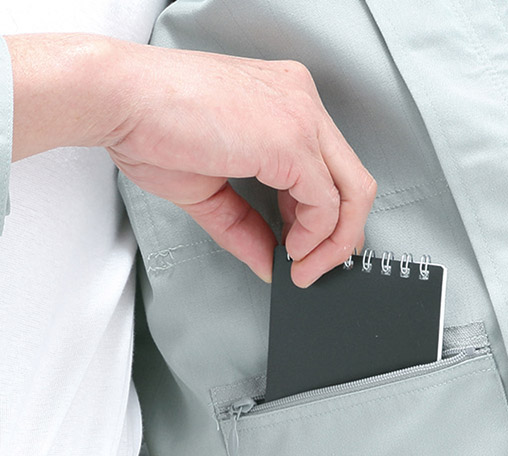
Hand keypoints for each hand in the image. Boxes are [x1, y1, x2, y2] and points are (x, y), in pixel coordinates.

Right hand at [6, 33, 376, 286]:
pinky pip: (326, 203)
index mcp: (287, 102)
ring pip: (354, 193)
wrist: (115, 98)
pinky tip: (292, 250)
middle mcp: (302, 102)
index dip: (328, 218)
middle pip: (355, 181)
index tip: (310, 249)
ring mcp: (301, 118)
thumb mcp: (211, 190)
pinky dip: (316, 237)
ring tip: (302, 268)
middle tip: (316, 268)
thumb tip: (269, 262)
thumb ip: (248, 226)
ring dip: (333, 244)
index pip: (333, 168)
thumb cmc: (150, 124)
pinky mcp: (292, 140)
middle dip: (342, 237)